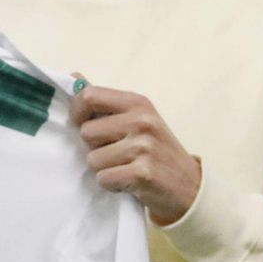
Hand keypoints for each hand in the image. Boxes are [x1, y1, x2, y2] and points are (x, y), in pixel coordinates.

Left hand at [69, 82, 201, 225]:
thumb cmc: (156, 150)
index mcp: (137, 103)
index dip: (77, 112)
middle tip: (116, 153)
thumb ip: (104, 102)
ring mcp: (143, 146)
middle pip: (86, 132)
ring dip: (104, 169)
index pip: (89, 96)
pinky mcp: (143, 173)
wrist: (189, 185)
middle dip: (94, 147)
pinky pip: (104, 178)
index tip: (83, 125)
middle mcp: (141, 120)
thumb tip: (74, 76)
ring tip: (125, 168)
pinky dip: (112, 185)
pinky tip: (128, 182)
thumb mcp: (137, 119)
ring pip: (93, 159)